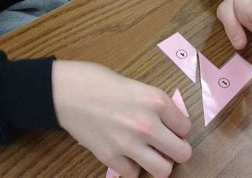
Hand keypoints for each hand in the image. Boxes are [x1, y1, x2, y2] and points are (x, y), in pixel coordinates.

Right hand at [52, 61, 191, 176]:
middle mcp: (147, 124)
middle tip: (165, 146)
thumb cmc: (100, 82)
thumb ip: (157, 106)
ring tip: (149, 154)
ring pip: (162, 170)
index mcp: (157, 101)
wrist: (66, 91)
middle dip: (176, 150)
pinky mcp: (110, 157)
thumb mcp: (138, 86)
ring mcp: (128, 143)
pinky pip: (133, 174)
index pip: (186, 128)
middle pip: (182, 153)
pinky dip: (132, 167)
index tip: (169, 127)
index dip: (178, 128)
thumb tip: (170, 124)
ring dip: (158, 163)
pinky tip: (127, 155)